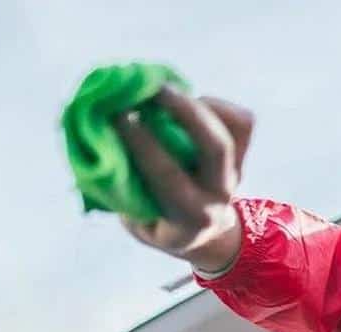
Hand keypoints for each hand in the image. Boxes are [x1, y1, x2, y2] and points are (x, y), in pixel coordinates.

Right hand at [113, 87, 253, 271]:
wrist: (204, 234)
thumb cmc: (156, 220)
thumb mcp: (137, 218)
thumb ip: (120, 185)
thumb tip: (97, 135)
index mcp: (189, 218)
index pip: (168, 177)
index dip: (142, 144)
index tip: (117, 116)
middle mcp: (219, 196)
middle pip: (214, 148)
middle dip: (184, 112)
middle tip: (152, 88)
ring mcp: (236, 174)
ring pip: (233, 130)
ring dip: (198, 104)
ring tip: (163, 89)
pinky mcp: (244, 156)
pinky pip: (241, 122)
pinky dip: (214, 104)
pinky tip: (188, 101)